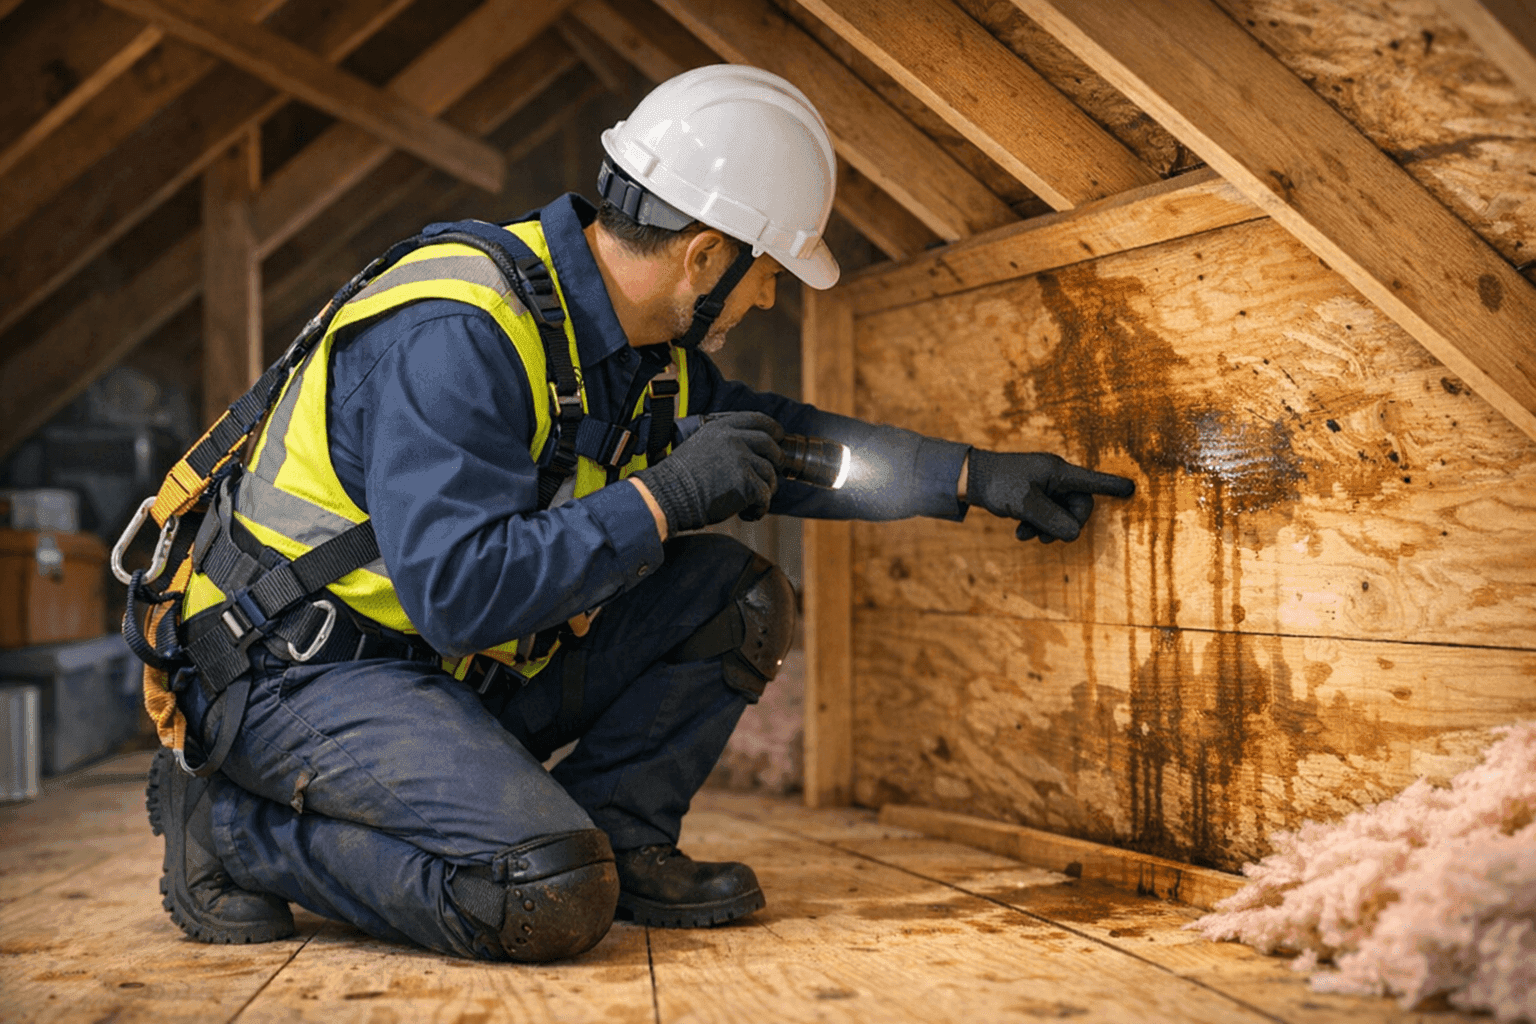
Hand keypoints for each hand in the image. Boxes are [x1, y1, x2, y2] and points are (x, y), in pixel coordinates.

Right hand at [633, 411, 783, 532]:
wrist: (668, 495)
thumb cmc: (680, 478)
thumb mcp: (700, 445)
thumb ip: (724, 442)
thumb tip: (750, 450)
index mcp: (722, 427)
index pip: (759, 420)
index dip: (774, 430)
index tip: (778, 438)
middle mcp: (734, 439)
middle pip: (771, 446)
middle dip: (776, 462)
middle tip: (770, 477)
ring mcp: (741, 460)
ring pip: (770, 474)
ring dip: (765, 490)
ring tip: (751, 502)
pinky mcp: (745, 483)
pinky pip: (765, 496)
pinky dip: (760, 508)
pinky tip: (747, 514)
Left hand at [966, 450, 1134, 542]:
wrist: (969, 478)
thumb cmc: (998, 484)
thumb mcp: (1024, 504)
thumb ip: (1051, 519)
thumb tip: (1075, 534)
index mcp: (1057, 471)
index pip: (1091, 480)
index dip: (1111, 486)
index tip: (1131, 488)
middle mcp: (1054, 476)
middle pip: (1077, 505)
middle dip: (1065, 524)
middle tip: (1046, 539)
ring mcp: (1044, 485)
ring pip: (1060, 512)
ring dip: (1047, 528)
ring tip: (1027, 537)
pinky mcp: (1033, 494)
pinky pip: (1046, 513)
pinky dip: (1036, 524)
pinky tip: (1020, 533)